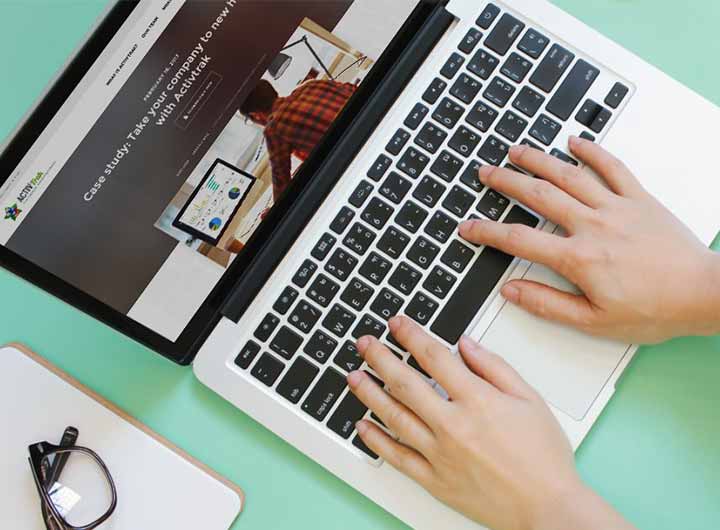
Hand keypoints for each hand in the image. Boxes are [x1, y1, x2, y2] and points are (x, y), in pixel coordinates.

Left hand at [348, 317, 634, 529]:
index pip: (434, 357)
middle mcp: (453, 426)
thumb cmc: (544, 457)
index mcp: (477, 401)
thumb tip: (466, 343)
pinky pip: (398, 457)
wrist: (548, 508)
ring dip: (370, 393)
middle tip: (364, 344)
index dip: (411, 335)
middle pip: (406, 383)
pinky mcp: (435, 481)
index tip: (397, 324)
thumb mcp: (529, 399)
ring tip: (354, 376)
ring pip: (395, 417)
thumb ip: (494, 367)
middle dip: (380, 358)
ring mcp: (440, 454)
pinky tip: (363, 426)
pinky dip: (377, 441)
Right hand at [458, 137, 719, 343]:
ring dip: (538, 160)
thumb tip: (512, 290)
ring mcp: (616, 207)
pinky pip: (613, 167)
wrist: (705, 294)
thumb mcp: (594, 321)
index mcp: (578, 258)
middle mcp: (593, 225)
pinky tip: (575, 142)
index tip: (468, 227)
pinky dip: (593, 151)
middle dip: (506, 182)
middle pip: (539, 195)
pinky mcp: (639, 199)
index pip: (519, 239)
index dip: (487, 232)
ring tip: (516, 151)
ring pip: (569, 175)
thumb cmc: (655, 309)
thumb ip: (548, 304)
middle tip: (485, 173)